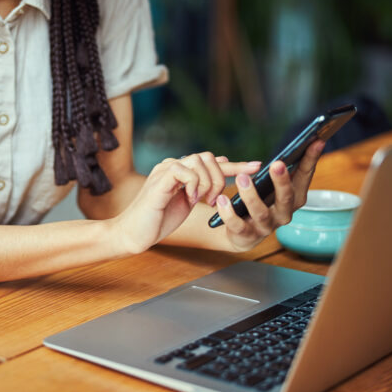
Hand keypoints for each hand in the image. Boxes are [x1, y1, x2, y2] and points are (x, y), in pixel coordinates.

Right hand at [111, 152, 261, 254]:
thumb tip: (222, 167)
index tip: (257, 167)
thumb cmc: (157, 220)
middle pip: (208, 157)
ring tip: (201, 201)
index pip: (211, 161)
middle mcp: (172, 166)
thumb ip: (202, 186)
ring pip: (199, 161)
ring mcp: (165, 170)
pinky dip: (194, 185)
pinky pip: (185, 171)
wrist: (133, 234)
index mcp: (180, 171)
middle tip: (214, 200)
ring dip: (208, 183)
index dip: (236, 164)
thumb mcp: (187, 202)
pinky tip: (190, 199)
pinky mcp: (159, 180)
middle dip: (220, 178)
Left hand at [217, 140, 325, 251]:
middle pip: (287, 198)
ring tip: (241, 178)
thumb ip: (275, 170)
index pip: (304, 176)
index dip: (310, 159)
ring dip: (251, 195)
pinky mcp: (246, 235)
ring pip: (261, 212)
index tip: (316, 141)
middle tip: (277, 164)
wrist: (240, 233)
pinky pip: (237, 224)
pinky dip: (229, 213)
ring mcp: (265, 226)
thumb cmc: (258, 201)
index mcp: (293, 197)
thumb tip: (276, 153)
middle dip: (283, 181)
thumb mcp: (268, 184)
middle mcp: (283, 213)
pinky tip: (222, 199)